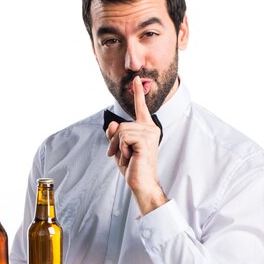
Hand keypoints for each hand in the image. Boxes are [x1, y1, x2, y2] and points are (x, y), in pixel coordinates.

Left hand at [106, 76, 166, 214]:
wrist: (142, 184)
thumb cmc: (133, 168)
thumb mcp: (119, 149)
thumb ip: (115, 135)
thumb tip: (112, 124)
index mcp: (147, 129)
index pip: (141, 108)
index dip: (138, 93)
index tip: (136, 79)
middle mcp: (151, 128)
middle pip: (122, 124)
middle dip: (115, 141)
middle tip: (121, 156)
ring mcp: (150, 133)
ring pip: (121, 130)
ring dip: (117, 146)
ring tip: (125, 158)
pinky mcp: (145, 140)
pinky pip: (123, 137)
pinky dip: (121, 149)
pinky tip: (129, 158)